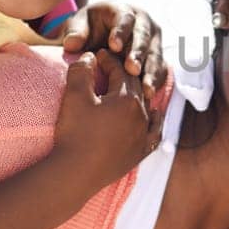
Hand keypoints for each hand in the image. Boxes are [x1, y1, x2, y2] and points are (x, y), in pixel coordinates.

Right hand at [50, 51, 166, 193]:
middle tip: (110, 66)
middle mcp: (142, 115)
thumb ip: (81, 70)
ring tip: (128, 87)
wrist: (76, 174)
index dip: (108, 60)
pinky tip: (153, 115)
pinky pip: (154, 132)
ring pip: (146, 107)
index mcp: (128, 99)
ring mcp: (143, 135)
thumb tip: (90, 56)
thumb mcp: (74, 96)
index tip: (98, 54)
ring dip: (137, 94)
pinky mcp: (140, 152)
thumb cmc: (74, 133)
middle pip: (134, 87)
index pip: (120, 71)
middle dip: (122, 74)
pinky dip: (155, 121)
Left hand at [62, 1, 167, 92]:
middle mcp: (144, 25)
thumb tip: (71, 44)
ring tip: (146, 90)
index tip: (114, 47)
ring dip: (151, 73)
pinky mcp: (157, 60)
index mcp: (123, 12)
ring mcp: (153, 42)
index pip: (125, 19)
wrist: (100, 39)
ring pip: (155, 56)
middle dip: (138, 54)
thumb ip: (76, 33)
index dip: (120, 32)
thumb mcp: (79, 26)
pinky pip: (160, 71)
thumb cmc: (89, 30)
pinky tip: (149, 96)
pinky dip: (155, 83)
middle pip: (144, 38)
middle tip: (132, 69)